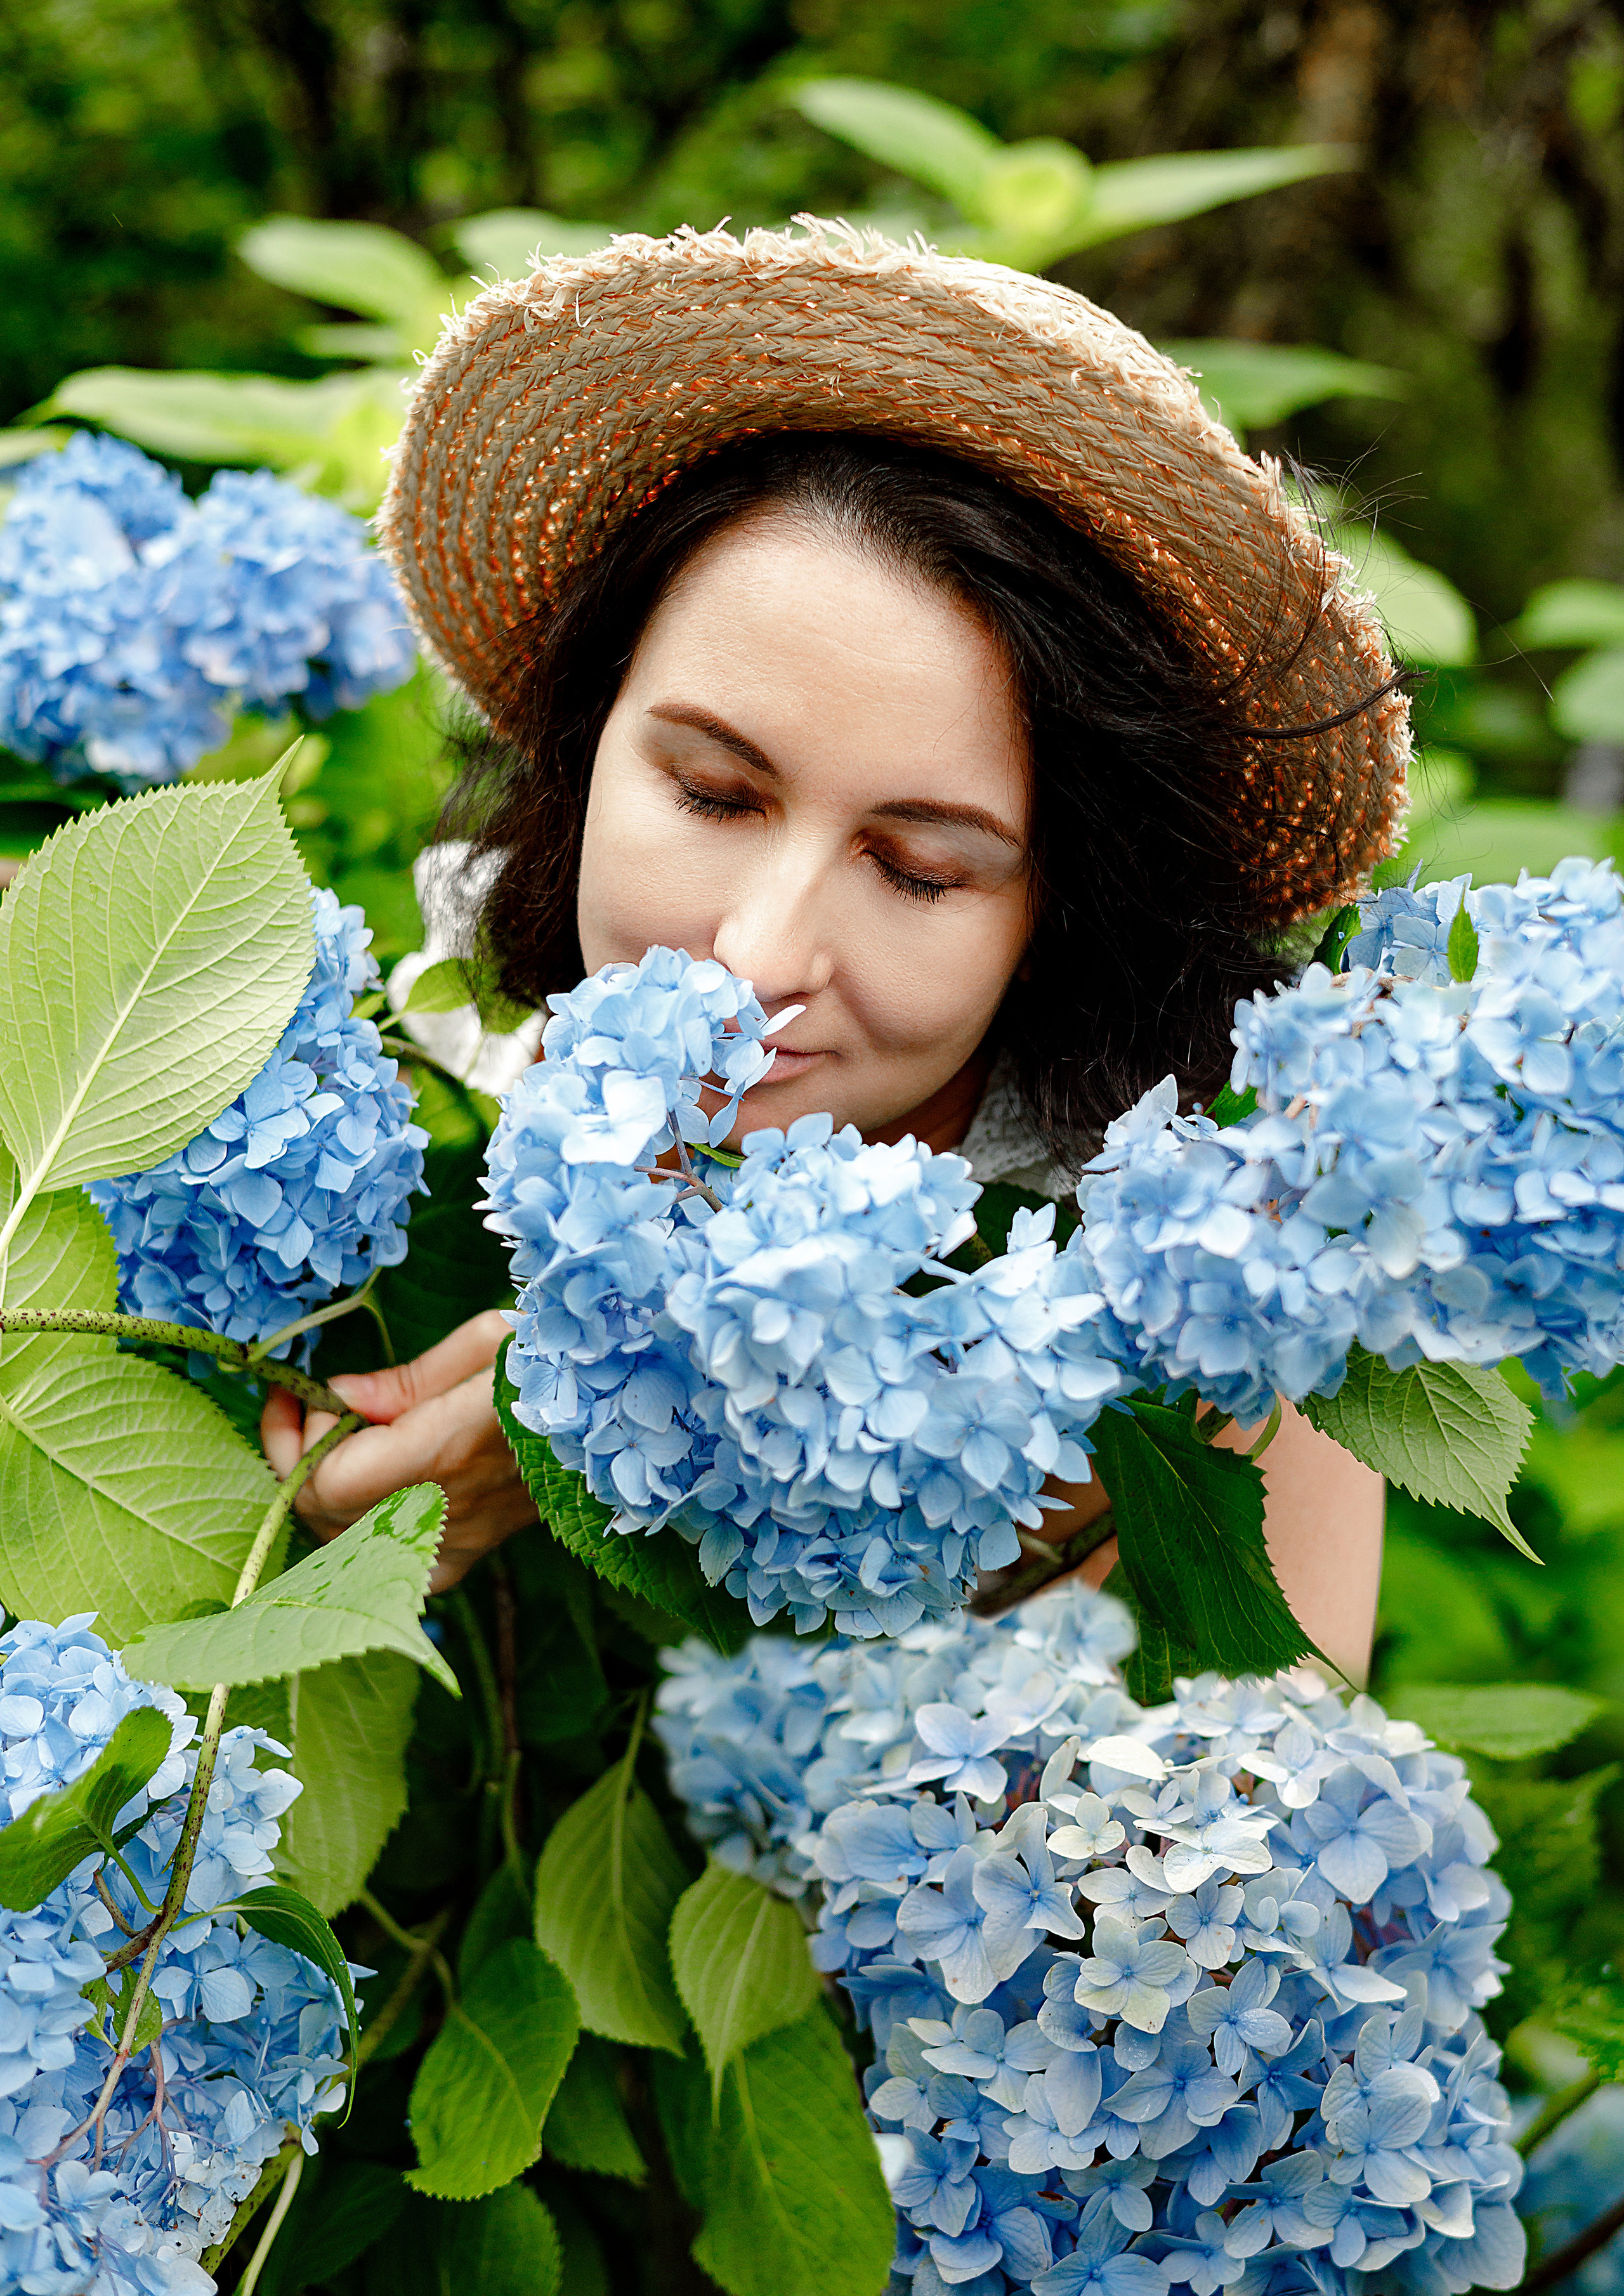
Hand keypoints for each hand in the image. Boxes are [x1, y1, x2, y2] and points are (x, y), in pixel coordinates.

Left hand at [259, 1310, 538, 1591]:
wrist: (632, 1409)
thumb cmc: (564, 1358)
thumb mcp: (489, 1341)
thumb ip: (406, 1379)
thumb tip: (338, 1395)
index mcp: (446, 1450)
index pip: (327, 1483)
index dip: (292, 1443)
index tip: (298, 1395)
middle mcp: (448, 1509)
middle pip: (325, 1518)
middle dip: (301, 1460)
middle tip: (319, 1409)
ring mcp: (462, 1541)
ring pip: (347, 1547)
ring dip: (327, 1495)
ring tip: (349, 1443)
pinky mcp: (476, 1554)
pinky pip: (394, 1572)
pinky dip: (365, 1536)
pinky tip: (377, 1493)